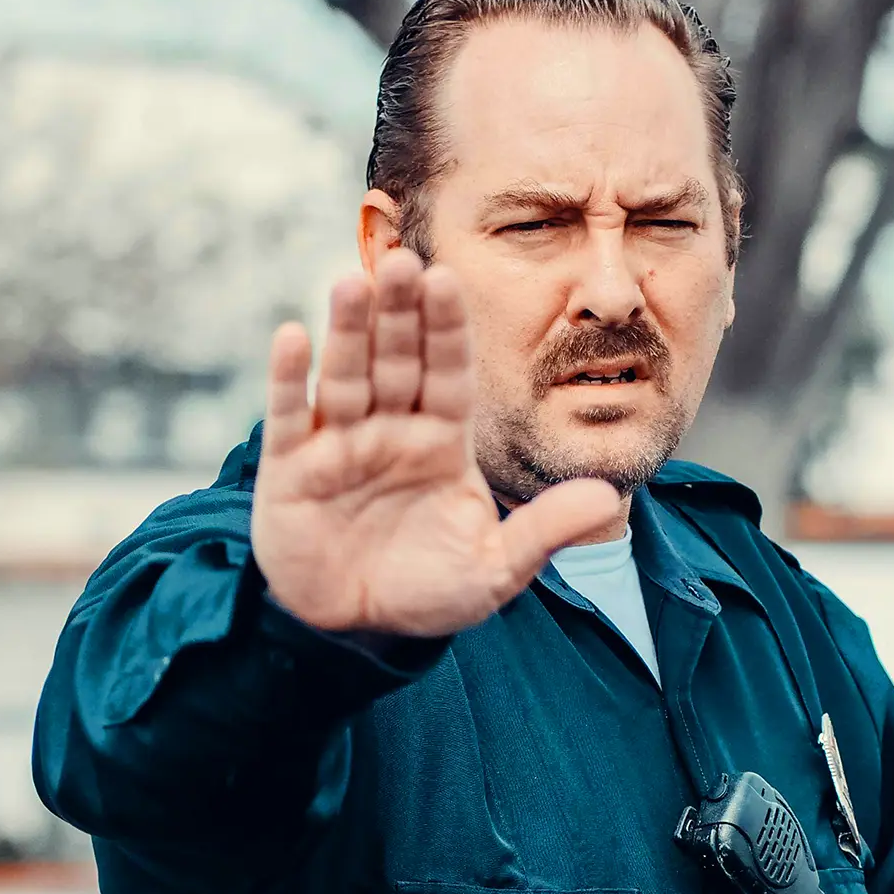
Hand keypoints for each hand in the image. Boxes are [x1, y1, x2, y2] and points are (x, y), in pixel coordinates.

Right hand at [254, 250, 617, 634]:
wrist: (360, 632)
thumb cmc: (429, 591)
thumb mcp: (495, 569)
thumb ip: (544, 531)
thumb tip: (606, 498)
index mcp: (442, 440)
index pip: (449, 373)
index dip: (447, 330)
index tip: (449, 281)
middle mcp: (391, 429)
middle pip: (398, 361)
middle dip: (400, 314)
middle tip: (404, 261)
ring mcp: (338, 444)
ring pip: (345, 376)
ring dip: (348, 331)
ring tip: (352, 283)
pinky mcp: (290, 469)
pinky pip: (288, 416)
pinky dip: (288, 378)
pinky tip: (293, 337)